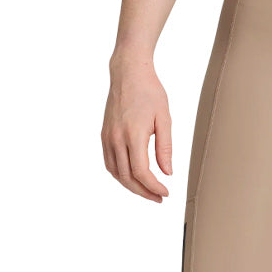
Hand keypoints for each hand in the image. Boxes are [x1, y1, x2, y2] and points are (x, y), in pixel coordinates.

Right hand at [101, 54, 171, 202]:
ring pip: (116, 173)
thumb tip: (167, 173)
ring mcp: (107, 137)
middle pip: (127, 177)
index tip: (166, 192)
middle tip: (159, 198)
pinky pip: (109, 162)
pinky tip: (132, 178)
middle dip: (144, 192)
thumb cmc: (150, 92)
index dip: (153, 187)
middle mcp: (116, 138)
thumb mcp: (164, 119)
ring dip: (131, 186)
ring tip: (148, 191)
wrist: (128, 73)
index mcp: (133, 134)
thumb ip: (165, 148)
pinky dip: (120, 175)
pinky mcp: (104, 134)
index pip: (141, 172)